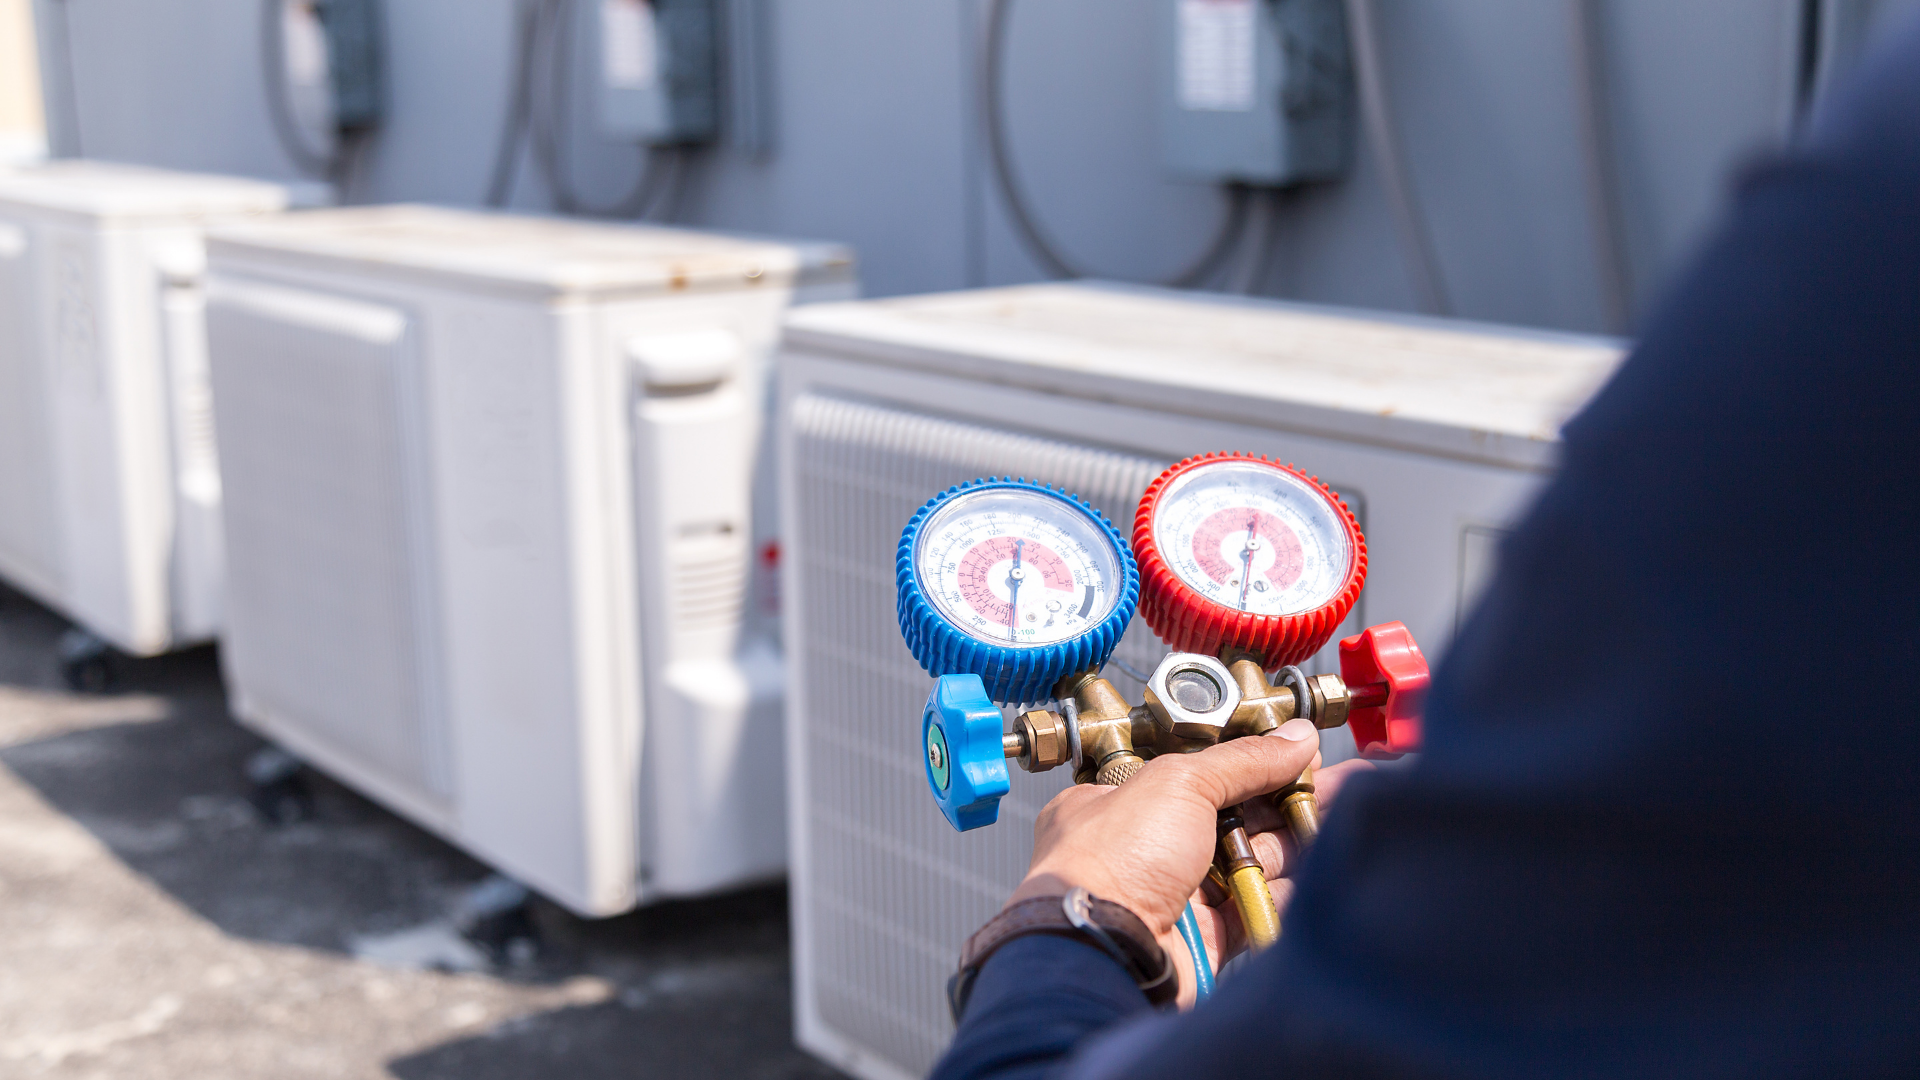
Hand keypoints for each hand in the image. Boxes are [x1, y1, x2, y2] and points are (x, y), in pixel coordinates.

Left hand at [1005, 720, 1375, 1005]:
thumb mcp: (1180, 783)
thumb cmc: (1110, 865)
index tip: (1294, 755)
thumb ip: (1243, 760)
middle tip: (1337, 785)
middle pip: (1230, 818)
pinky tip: (1315, 873)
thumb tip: (1293, 738)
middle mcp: (1145, 850)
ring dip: (1292, 845)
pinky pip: (1253, 912)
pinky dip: (1282, 895)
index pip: (1198, 774)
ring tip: (1337, 822)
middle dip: (1284, 801)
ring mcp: (1174, 897)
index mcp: (1122, 804)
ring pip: (1247, 864)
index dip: (1249, 763)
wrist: (1104, 951)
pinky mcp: (1202, 941)